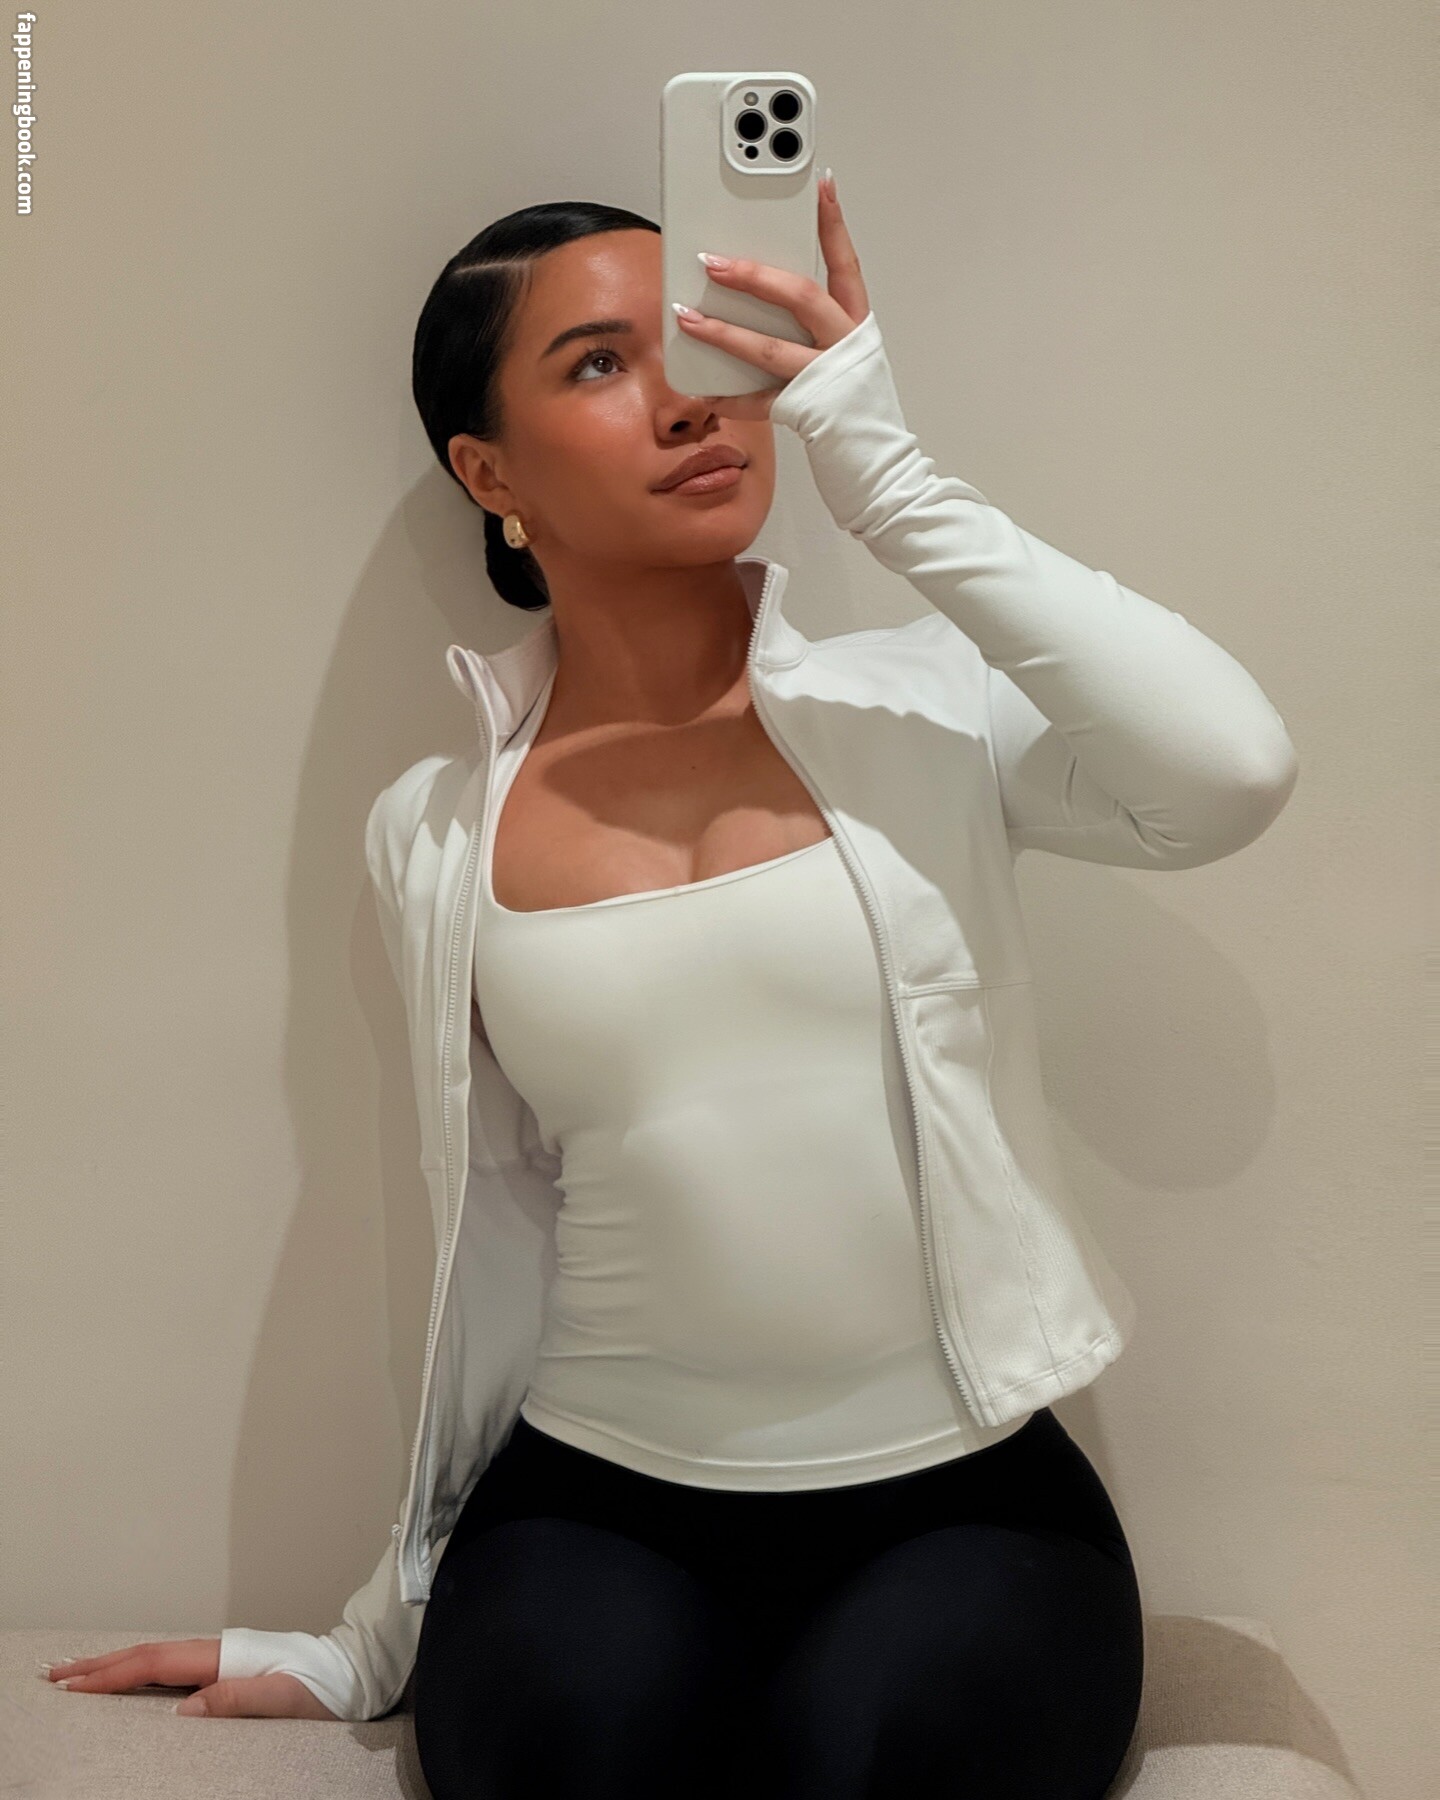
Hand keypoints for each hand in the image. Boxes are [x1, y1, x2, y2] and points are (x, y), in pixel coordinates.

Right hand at [42, 1637, 339, 1719]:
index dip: (111, 1675)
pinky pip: (171, 1666)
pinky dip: (140, 1668)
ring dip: (115, 1663)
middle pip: (146, 1654)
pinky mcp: (225, 1668)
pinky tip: (129, 1675)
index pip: (154, 1664)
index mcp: (223, 1657)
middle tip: (54, 1674)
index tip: (72, 1685)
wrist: (351, 1672)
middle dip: (99, 1665)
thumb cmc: (321, 1687)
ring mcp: (219, 1658)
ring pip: (155, 1657)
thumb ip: (235, 1699)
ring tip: (78, 1671)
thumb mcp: (283, 1697)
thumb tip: (182, 1709)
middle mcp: (216, 1651)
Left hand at [673, 170, 870, 419]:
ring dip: (724, 331)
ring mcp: (825, 378)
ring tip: (687, 316)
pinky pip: (760, 402)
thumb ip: (811, 320)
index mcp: (855, 323)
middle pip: (801, 297)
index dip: (833, 222)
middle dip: (754, 275)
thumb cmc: (853, 400)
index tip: (820, 183)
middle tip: (712, 261)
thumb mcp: (843, 350)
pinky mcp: (807, 412)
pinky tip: (704, 390)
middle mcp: (843, 345)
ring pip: (771, 348)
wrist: (877, 460)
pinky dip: (730, 398)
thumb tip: (757, 287)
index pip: (845, 262)